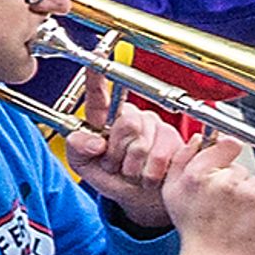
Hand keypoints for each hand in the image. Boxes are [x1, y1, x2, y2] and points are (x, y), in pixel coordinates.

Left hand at [60, 76, 189, 223]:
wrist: (141, 198)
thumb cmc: (112, 177)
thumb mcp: (85, 166)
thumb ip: (78, 150)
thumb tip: (93, 141)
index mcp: (105, 119)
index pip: (100, 96)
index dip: (97, 78)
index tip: (97, 56)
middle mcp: (132, 117)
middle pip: (127, 124)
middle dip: (118, 153)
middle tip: (116, 164)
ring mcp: (156, 127)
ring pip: (144, 143)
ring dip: (133, 166)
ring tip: (131, 171)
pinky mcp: (176, 140)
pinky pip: (160, 156)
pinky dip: (149, 173)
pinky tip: (148, 174)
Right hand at [162, 129, 254, 254]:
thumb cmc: (196, 234)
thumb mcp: (173, 194)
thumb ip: (182, 161)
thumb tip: (200, 139)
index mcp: (197, 176)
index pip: (225, 145)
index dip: (228, 155)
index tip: (226, 168)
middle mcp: (223, 181)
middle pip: (241, 169)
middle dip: (236, 185)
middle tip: (226, 209)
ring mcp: (250, 193)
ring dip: (253, 198)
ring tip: (239, 219)